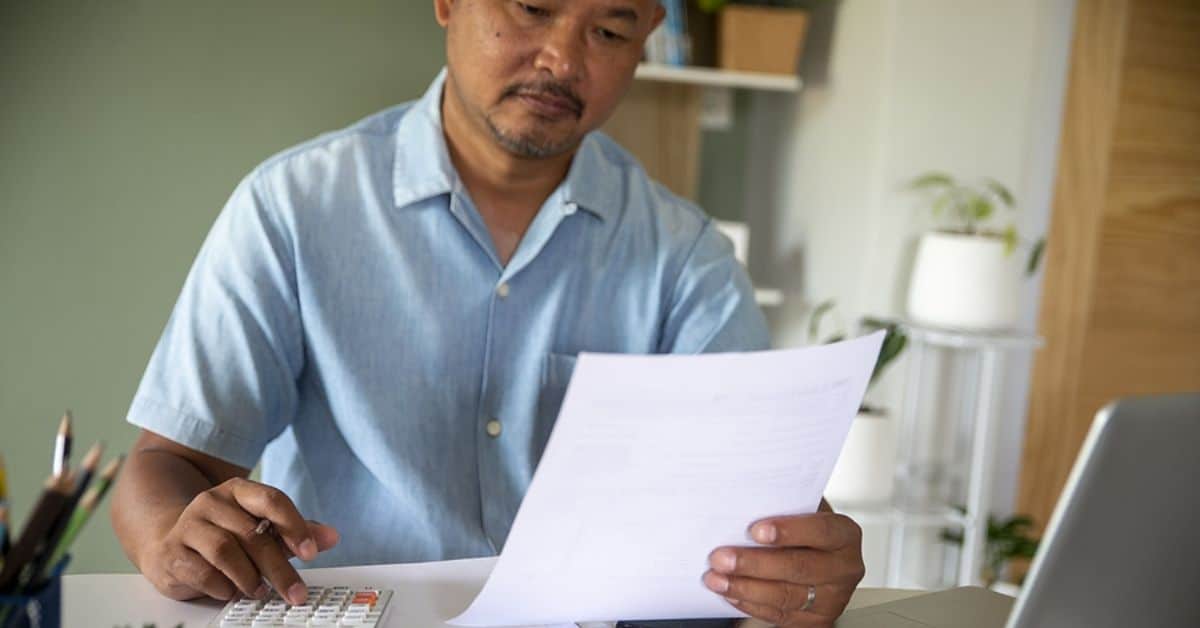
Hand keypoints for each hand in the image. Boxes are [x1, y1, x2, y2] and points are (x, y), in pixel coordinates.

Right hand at [140, 477, 338, 604]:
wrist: (168, 540)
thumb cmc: (223, 533)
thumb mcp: (260, 526)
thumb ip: (294, 531)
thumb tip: (330, 537)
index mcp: (239, 490)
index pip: (272, 500)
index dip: (295, 526)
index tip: (311, 552)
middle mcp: (212, 502)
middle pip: (252, 534)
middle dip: (279, 567)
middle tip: (296, 591)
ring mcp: (188, 525)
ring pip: (225, 551)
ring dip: (249, 577)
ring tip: (261, 591)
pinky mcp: (172, 552)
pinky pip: (201, 572)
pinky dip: (222, 586)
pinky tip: (231, 591)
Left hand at [703, 511, 864, 626]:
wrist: (820, 557)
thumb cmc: (807, 530)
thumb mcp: (804, 511)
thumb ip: (784, 509)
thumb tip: (743, 506)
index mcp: (845, 536)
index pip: (820, 532)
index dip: (788, 531)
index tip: (755, 530)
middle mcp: (844, 568)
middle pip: (798, 567)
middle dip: (754, 564)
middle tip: (721, 558)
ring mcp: (831, 598)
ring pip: (786, 596)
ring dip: (744, 588)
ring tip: (716, 578)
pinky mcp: (815, 620)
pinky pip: (778, 614)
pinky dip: (749, 604)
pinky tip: (730, 593)